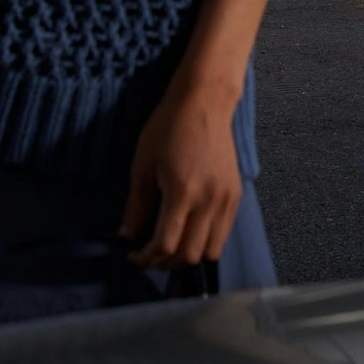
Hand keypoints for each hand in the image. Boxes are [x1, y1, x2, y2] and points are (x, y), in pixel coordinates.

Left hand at [122, 81, 243, 269]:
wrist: (205, 102)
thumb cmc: (168, 127)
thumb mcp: (143, 164)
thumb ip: (137, 204)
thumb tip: (127, 235)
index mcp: (182, 192)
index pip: (166, 245)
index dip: (146, 258)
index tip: (133, 253)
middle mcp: (209, 200)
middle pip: (189, 255)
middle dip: (165, 262)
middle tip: (149, 253)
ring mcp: (226, 198)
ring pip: (212, 250)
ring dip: (188, 255)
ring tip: (172, 244)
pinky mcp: (236, 193)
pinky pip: (224, 232)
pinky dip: (206, 240)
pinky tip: (190, 228)